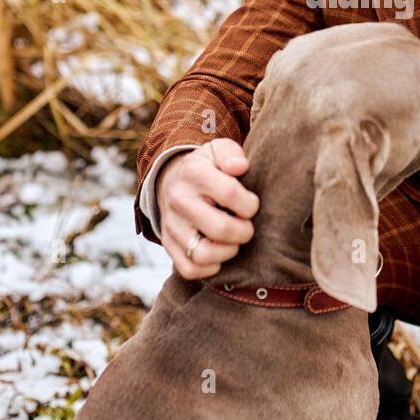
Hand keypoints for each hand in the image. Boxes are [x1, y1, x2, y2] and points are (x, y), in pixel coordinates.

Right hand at [155, 139, 259, 279]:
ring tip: (234, 240)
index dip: (250, 204)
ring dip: (228, 252)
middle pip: (220, 229)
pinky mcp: (168, 245)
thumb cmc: (209, 167)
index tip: (251, 204)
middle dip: (244, 231)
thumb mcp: (219, 150)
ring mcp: (171, 224)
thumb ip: (232, 154)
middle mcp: (178, 199)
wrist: (174, 181)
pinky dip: (210, 267)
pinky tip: (219, 252)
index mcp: (194, 173)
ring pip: (203, 254)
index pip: (230, 194)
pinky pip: (189, 269)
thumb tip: (239, 167)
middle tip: (246, 224)